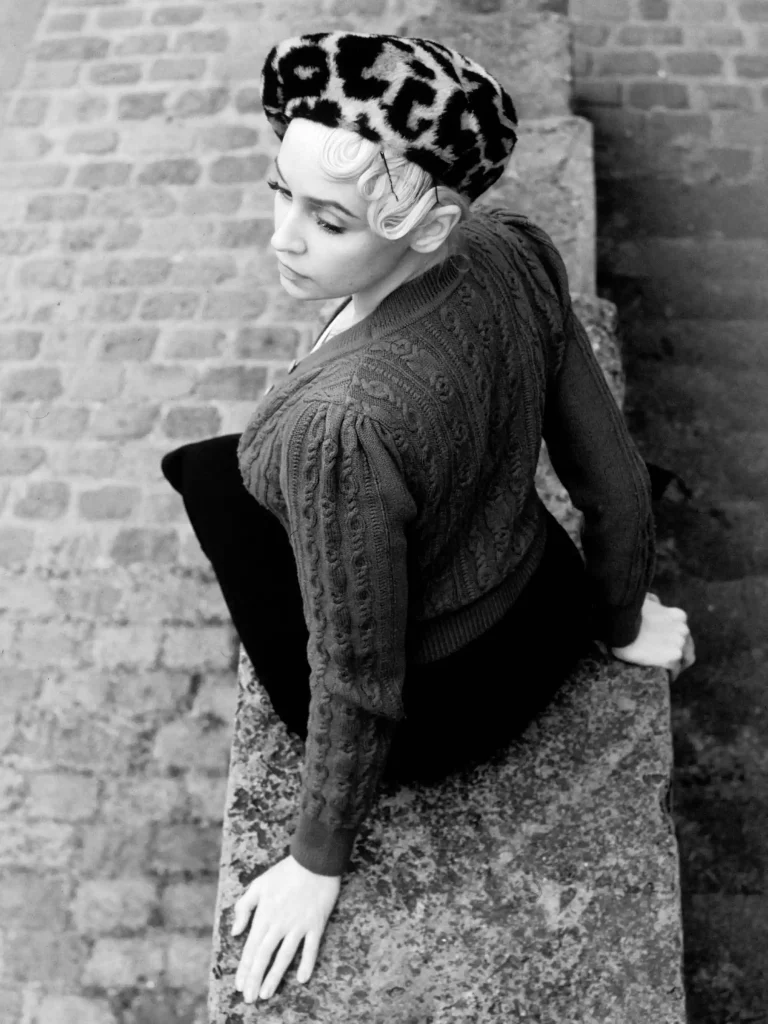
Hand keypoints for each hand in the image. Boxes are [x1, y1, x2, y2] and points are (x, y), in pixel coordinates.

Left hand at [232, 854, 340, 1002]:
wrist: (314, 860)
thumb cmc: (285, 871)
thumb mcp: (258, 884)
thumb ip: (244, 907)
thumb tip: (235, 932)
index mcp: (265, 915)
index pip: (251, 947)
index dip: (244, 968)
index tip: (240, 986)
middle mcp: (280, 924)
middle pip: (264, 956)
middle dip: (255, 979)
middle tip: (250, 999)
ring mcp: (299, 925)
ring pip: (285, 956)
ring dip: (274, 977)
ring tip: (267, 994)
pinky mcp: (316, 924)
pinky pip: (311, 948)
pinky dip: (307, 963)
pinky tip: (302, 979)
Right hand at [611, 592, 695, 681]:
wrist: (619, 625)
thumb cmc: (627, 613)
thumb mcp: (644, 602)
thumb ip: (653, 601)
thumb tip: (654, 600)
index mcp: (678, 616)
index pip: (684, 634)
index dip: (675, 642)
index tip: (664, 647)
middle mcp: (683, 629)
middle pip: (687, 649)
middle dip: (677, 656)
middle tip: (664, 662)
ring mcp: (679, 645)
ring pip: (683, 662)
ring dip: (674, 666)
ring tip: (663, 672)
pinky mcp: (672, 658)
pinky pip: (674, 672)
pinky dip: (669, 676)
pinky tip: (661, 677)